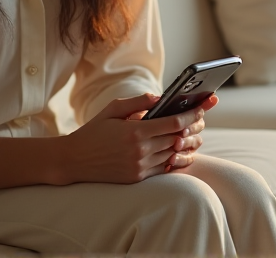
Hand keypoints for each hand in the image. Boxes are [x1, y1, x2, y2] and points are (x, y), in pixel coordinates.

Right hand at [56, 93, 211, 184]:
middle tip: (201, 120)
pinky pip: (163, 168)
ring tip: (193, 135)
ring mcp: (139, 166)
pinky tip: (178, 151)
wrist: (74, 160)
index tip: (202, 108)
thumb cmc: (93, 131)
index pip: (173, 123)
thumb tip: (160, 98)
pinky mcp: (137, 178)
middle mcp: (140, 151)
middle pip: (177, 138)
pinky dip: (173, 159)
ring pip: (173, 154)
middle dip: (191, 128)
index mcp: (135, 131)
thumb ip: (138, 102)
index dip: (191, 115)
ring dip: (185, 145)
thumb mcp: (112, 110)